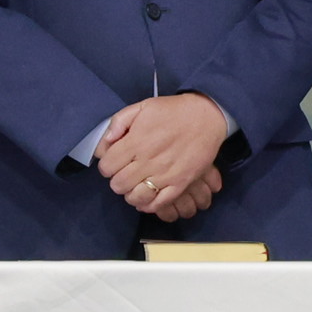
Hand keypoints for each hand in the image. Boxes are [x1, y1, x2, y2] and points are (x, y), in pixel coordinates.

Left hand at [99, 92, 233, 216]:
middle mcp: (148, 160)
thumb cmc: (173, 111)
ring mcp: (165, 174)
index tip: (114, 162)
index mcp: (136, 141)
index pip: (107, 166)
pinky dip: (149, 204)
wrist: (206, 116)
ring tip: (136, 185)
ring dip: (131, 193)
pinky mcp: (180, 183)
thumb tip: (105, 142)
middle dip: (117, 180)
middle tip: (125, 173)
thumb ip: (119, 122)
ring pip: (136, 197)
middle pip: (118, 184)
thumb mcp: (142, 106)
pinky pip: (159, 203)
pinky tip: (148, 196)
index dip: (107, 165)